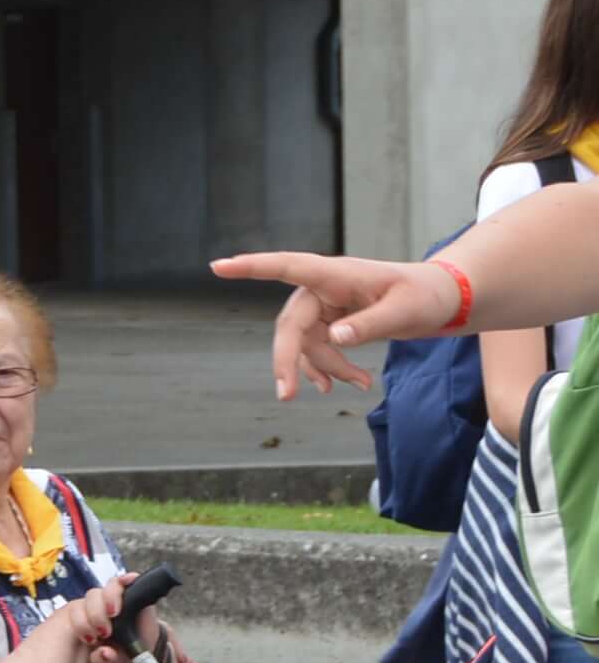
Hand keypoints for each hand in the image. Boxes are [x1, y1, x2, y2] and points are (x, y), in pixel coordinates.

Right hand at [210, 249, 456, 396]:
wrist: (444, 301)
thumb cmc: (426, 296)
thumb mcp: (405, 312)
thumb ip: (369, 325)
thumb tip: (334, 338)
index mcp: (336, 274)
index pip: (287, 267)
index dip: (251, 268)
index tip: (218, 268)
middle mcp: (323, 287)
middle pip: (291, 324)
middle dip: (288, 359)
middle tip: (287, 395)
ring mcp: (326, 305)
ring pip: (306, 342)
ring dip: (325, 367)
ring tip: (361, 385)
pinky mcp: (333, 320)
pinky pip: (318, 347)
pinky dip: (330, 367)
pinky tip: (350, 383)